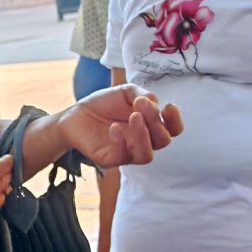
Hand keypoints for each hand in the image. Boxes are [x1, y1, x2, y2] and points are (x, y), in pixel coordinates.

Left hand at [59, 85, 182, 167]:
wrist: (76, 113)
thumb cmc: (105, 104)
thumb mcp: (126, 92)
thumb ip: (144, 94)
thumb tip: (155, 103)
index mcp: (151, 126)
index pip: (173, 130)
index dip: (175, 120)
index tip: (168, 105)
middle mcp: (142, 142)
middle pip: (163, 141)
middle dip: (156, 122)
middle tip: (141, 104)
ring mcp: (127, 152)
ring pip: (147, 155)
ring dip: (143, 135)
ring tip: (134, 116)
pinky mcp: (109, 159)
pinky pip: (121, 157)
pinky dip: (120, 142)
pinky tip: (114, 127)